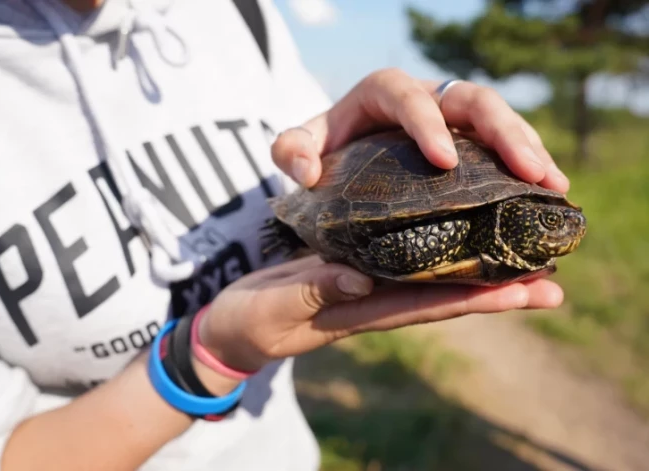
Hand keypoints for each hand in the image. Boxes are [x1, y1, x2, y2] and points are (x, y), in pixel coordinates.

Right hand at [196, 256, 562, 372]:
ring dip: (479, 273)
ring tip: (524, 261)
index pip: (430, 304)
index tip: (528, 290)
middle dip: (499, 291)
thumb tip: (360, 275)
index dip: (479, 297)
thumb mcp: (277, 306)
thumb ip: (314, 291)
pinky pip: (407, 263)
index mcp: (361, 310)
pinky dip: (441, 254)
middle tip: (552, 282)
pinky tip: (461, 238)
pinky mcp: (355, 272)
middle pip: (447, 295)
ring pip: (433, 279)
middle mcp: (375, 301)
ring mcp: (368, 288)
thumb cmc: (251, 320)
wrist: (233, 326)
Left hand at [272, 68, 568, 192]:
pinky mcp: (471, 139)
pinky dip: (528, 163)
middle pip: (471, 99)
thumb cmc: (325, 149)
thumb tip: (307, 171)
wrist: (346, 153)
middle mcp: (425, 98)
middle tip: (529, 172)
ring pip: (500, 118)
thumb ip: (292, 151)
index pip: (406, 97)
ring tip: (554, 185)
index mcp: (381, 93)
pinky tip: (548, 193)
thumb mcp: (300, 147)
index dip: (427, 123)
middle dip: (503, 134)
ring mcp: (453, 117)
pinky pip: (506, 144)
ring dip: (529, 148)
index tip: (445, 161)